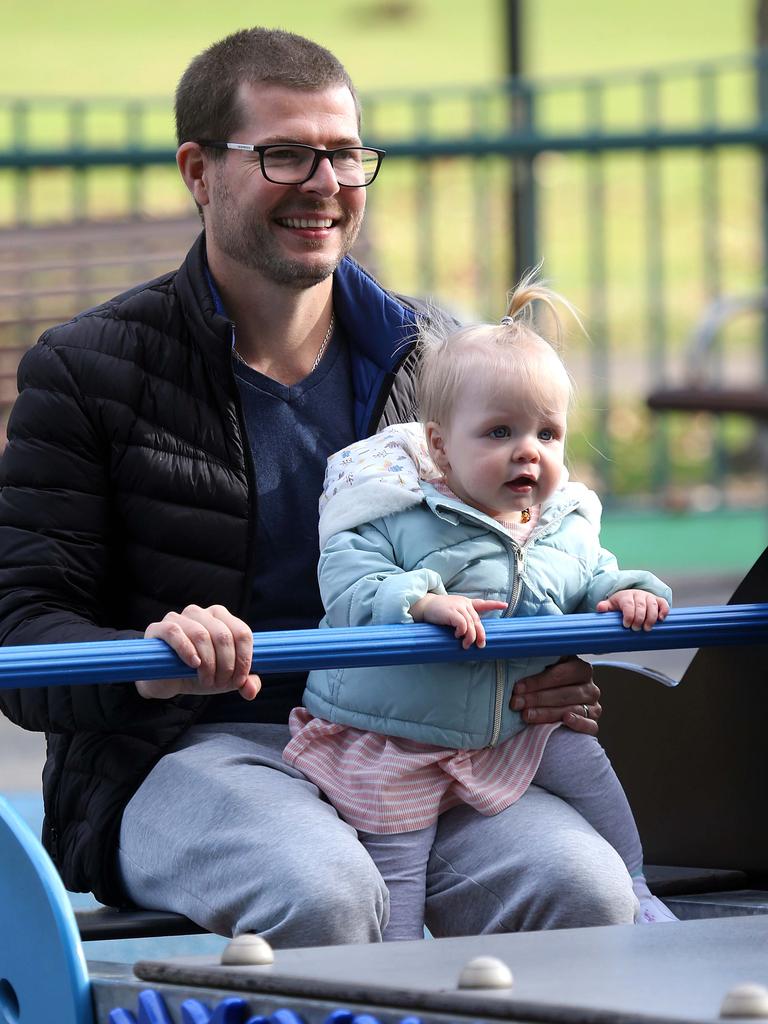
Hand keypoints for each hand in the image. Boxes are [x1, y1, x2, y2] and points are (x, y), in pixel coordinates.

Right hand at [136, 604, 260, 700]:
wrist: (166, 681)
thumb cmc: (200, 674)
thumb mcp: (226, 679)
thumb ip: (245, 682)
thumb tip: (251, 690)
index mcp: (222, 618)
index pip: (242, 632)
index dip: (244, 659)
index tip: (239, 680)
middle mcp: (202, 613)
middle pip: (223, 636)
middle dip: (226, 665)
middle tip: (220, 683)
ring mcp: (180, 618)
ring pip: (201, 635)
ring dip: (208, 663)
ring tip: (206, 680)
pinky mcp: (159, 627)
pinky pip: (175, 632)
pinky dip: (187, 650)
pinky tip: (193, 664)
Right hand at [411, 594, 507, 648]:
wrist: (424, 605)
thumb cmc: (438, 611)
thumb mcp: (452, 611)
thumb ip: (462, 618)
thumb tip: (469, 634)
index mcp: (466, 603)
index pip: (482, 603)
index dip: (494, 604)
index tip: (505, 605)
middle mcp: (464, 604)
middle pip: (478, 621)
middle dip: (481, 634)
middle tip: (481, 645)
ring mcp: (458, 607)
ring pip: (471, 625)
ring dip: (471, 637)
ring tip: (466, 645)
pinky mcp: (451, 612)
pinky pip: (462, 624)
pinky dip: (462, 632)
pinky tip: (457, 635)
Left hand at [511, 655, 600, 734]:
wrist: (553, 706)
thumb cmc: (546, 686)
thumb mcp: (543, 671)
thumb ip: (538, 665)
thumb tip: (520, 657)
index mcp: (579, 668)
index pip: (560, 674)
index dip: (537, 682)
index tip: (517, 688)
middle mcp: (589, 686)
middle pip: (563, 693)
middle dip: (536, 698)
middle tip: (516, 703)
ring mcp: (594, 706)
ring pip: (572, 709)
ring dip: (546, 713)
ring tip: (526, 715)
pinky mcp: (593, 723)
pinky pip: (590, 725)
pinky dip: (578, 723)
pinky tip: (565, 720)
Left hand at [596, 589, 669, 630]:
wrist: (630, 597)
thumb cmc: (620, 604)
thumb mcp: (611, 605)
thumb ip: (605, 607)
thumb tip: (600, 608)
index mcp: (626, 596)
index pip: (628, 604)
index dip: (629, 615)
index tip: (626, 625)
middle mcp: (638, 595)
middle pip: (641, 606)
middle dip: (639, 619)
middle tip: (635, 629)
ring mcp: (649, 597)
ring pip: (653, 605)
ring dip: (651, 617)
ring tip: (647, 628)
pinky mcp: (658, 600)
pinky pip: (663, 603)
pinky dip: (664, 611)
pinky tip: (661, 619)